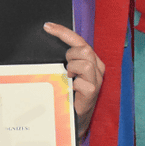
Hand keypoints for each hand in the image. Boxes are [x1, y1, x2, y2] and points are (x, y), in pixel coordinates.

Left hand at [43, 22, 103, 138]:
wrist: (75, 119)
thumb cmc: (70, 93)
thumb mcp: (66, 73)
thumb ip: (64, 61)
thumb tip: (46, 46)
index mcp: (91, 60)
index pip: (78, 40)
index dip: (63, 32)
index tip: (47, 26)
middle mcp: (97, 68)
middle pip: (83, 48)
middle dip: (70, 54)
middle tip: (66, 68)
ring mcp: (97, 80)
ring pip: (84, 62)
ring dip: (71, 68)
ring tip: (69, 77)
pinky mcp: (93, 92)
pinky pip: (82, 82)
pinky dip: (73, 84)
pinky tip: (71, 89)